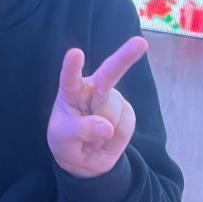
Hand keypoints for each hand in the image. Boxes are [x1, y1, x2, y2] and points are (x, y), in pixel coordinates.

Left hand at [47, 36, 147, 177]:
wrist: (84, 159)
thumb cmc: (66, 142)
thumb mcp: (62, 140)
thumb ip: (80, 131)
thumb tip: (107, 128)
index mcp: (71, 92)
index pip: (70, 79)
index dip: (72, 67)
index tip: (75, 53)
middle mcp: (93, 89)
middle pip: (110, 73)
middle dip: (126, 56)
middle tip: (140, 42)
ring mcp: (111, 99)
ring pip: (114, 113)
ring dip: (104, 132)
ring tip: (93, 138)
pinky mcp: (126, 112)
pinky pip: (125, 126)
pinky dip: (116, 139)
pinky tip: (107, 139)